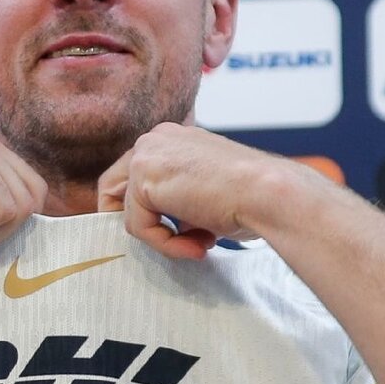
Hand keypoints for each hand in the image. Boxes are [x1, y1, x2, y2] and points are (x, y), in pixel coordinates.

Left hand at [96, 122, 329, 258]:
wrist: (271, 194)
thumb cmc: (253, 198)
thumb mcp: (206, 194)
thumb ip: (179, 202)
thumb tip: (165, 226)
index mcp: (172, 138)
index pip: (134, 177)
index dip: (147, 212)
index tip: (179, 234)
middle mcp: (155, 138)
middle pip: (113, 190)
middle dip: (142, 223)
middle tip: (179, 243)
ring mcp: (146, 154)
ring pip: (129, 213)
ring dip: (163, 238)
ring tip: (200, 245)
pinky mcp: (143, 177)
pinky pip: (138, 227)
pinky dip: (166, 245)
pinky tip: (199, 245)